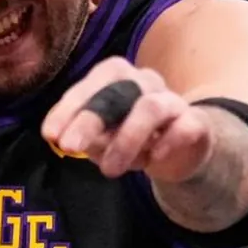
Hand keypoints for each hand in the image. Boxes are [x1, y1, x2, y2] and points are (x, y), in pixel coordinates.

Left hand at [41, 57, 211, 182]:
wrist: (180, 149)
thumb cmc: (128, 134)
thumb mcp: (102, 136)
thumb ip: (85, 135)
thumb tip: (63, 140)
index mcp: (115, 76)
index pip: (89, 86)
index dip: (67, 109)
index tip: (50, 135)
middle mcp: (143, 81)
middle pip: (116, 92)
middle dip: (90, 119)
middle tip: (70, 148)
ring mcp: (172, 99)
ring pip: (150, 107)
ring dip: (126, 140)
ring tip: (110, 170)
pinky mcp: (196, 122)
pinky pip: (184, 126)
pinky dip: (166, 143)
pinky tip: (153, 159)